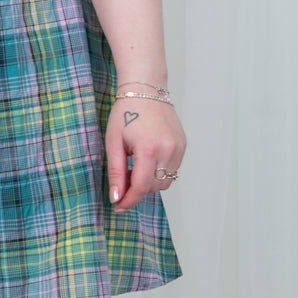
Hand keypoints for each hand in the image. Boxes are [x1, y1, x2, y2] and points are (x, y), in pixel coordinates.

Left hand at [104, 95, 185, 212]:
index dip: (129, 200)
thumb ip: (116, 172)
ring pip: (166, 181)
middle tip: (123, 181)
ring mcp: (178, 148)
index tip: (118, 207)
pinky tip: (146, 161)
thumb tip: (116, 197)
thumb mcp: (114, 142)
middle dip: (137, 190)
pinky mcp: (183, 145)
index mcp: (149, 149)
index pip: (141, 187)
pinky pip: (172, 170)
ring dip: (149, 182)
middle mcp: (168, 150)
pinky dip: (159, 172)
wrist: (145, 90)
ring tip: (134, 168)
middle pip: (154, 187)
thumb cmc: (126, 112)